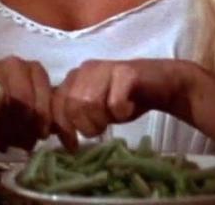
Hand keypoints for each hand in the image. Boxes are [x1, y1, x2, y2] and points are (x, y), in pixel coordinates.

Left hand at [51, 58, 189, 149]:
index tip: (72, 146)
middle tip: (101, 129)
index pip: (57, 103)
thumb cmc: (123, 98)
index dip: (63, 127)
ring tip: (113, 119)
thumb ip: (74, 113)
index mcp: (75, 77)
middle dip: (86, 125)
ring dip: (102, 120)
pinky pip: (115, 101)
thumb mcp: (94, 109)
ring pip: (89, 103)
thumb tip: (54, 132)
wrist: (159, 84)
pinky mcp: (127, 72)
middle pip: (73, 105)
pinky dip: (120, 112)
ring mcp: (106, 67)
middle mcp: (87, 68)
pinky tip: (127, 109)